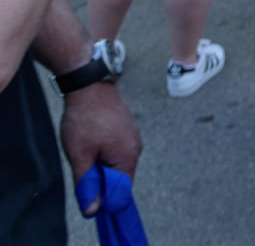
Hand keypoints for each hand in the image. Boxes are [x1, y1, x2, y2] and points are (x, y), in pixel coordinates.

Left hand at [59, 82, 142, 215]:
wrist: (90, 85)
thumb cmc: (85, 118)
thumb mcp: (79, 155)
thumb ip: (87, 184)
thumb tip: (93, 209)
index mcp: (127, 157)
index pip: (120, 193)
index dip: (103, 198)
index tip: (86, 190)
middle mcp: (136, 149)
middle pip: (119, 179)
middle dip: (99, 179)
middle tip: (81, 163)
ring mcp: (133, 138)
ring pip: (116, 165)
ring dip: (100, 165)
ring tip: (85, 149)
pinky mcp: (127, 131)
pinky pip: (117, 152)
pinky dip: (103, 154)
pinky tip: (90, 141)